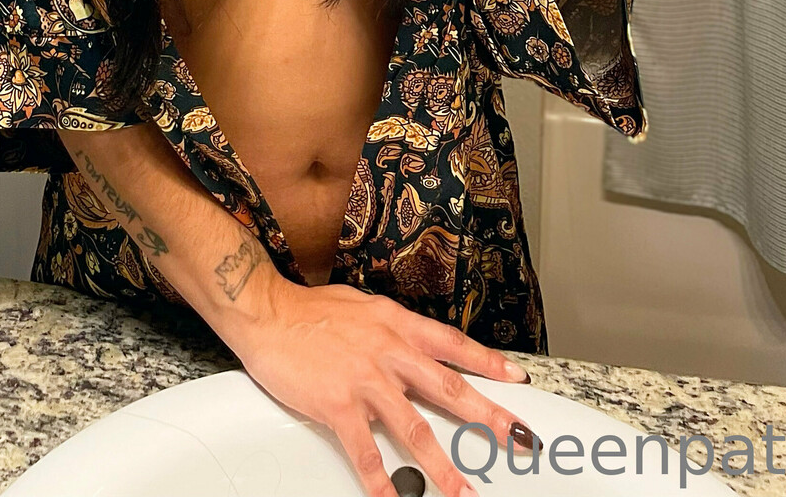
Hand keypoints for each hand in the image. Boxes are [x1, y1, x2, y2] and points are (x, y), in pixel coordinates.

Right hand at [233, 272, 536, 496]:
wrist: (267, 311)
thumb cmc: (311, 310)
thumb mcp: (363, 307)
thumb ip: (391, 330)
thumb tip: (413, 346)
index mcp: (396, 324)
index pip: (453, 345)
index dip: (487, 363)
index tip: (515, 378)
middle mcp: (389, 351)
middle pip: (449, 388)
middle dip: (488, 416)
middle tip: (518, 437)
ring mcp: (365, 380)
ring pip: (416, 428)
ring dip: (443, 465)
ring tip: (464, 491)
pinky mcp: (339, 405)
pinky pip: (366, 451)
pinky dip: (381, 480)